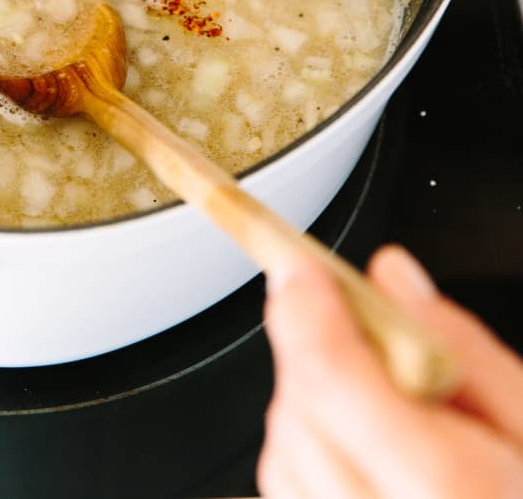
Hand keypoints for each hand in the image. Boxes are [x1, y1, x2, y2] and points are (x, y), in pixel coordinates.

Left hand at [258, 245, 522, 497]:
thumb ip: (462, 345)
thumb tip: (392, 279)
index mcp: (451, 492)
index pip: (332, 380)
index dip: (308, 308)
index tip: (303, 268)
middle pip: (298, 416)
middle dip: (313, 354)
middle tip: (365, 333)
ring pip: (282, 458)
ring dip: (308, 406)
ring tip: (380, 404)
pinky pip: (289, 494)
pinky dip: (308, 456)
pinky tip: (365, 451)